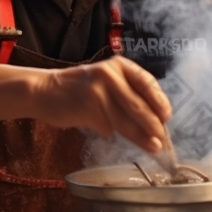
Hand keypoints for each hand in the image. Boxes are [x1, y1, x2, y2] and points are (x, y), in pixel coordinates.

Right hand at [42, 57, 171, 153]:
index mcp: (119, 65)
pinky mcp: (87, 107)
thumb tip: (155, 119)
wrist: (44, 90)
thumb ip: (127, 93)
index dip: (160, 102)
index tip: (167, 117)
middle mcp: (110, 74)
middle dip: (153, 125)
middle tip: (163, 139)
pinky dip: (112, 134)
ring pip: (125, 120)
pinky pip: (108, 127)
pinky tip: (111, 136)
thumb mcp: (106, 80)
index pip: (147, 83)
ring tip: (153, 147)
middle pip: (138, 104)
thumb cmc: (81, 88)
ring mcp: (97, 90)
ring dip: (140, 137)